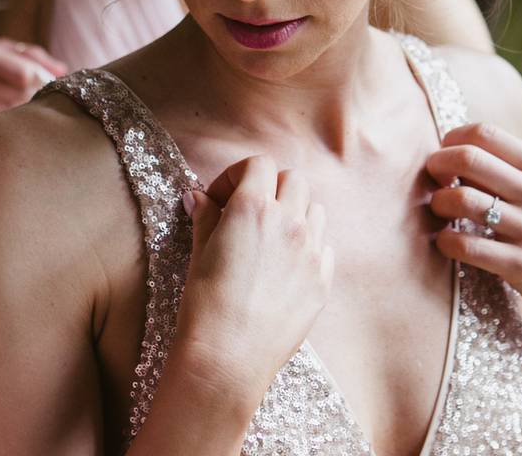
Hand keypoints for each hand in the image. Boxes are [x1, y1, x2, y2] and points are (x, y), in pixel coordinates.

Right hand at [0, 36, 67, 147]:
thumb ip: (28, 56)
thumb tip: (63, 70)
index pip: (25, 74)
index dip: (42, 86)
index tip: (48, 91)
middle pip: (17, 98)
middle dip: (31, 104)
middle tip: (36, 108)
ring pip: (3, 117)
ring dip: (15, 120)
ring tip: (17, 119)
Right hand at [175, 155, 330, 393]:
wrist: (229, 357)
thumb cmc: (206, 305)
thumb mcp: (199, 253)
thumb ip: (205, 218)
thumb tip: (198, 198)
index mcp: (254, 209)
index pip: (258, 165)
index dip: (237, 175)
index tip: (220, 198)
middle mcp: (289, 223)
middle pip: (292, 179)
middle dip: (269, 187)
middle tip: (246, 212)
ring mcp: (311, 252)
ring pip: (314, 209)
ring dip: (293, 211)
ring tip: (269, 236)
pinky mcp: (322, 281)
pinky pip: (323, 246)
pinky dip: (307, 244)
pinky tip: (284, 264)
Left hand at [427, 123, 521, 340]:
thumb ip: (509, 170)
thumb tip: (453, 152)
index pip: (484, 133)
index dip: (451, 141)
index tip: (444, 156)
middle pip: (468, 158)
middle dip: (436, 166)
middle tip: (433, 180)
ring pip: (462, 200)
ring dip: (438, 204)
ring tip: (440, 211)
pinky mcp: (521, 266)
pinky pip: (465, 246)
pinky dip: (445, 241)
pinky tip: (446, 241)